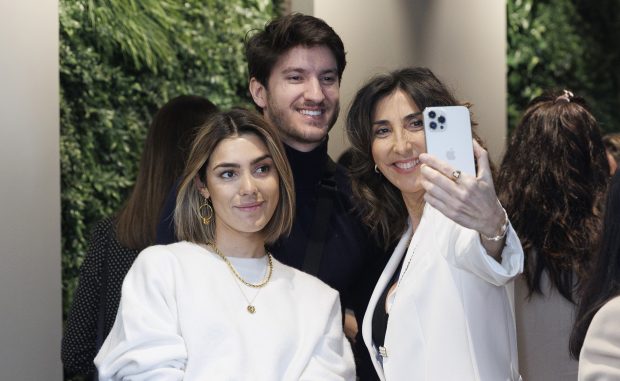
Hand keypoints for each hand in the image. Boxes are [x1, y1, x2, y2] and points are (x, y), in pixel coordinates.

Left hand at [419, 140, 505, 255]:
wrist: (490, 219)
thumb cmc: (487, 195)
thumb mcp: (487, 175)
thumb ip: (481, 156)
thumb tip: (472, 142)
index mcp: (470, 181)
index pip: (446, 168)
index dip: (432, 161)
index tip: (424, 157)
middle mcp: (461, 193)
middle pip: (436, 179)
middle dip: (426, 171)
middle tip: (423, 167)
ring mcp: (454, 204)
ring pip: (432, 190)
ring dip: (425, 182)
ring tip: (425, 178)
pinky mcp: (450, 213)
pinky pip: (433, 202)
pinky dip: (428, 195)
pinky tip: (429, 191)